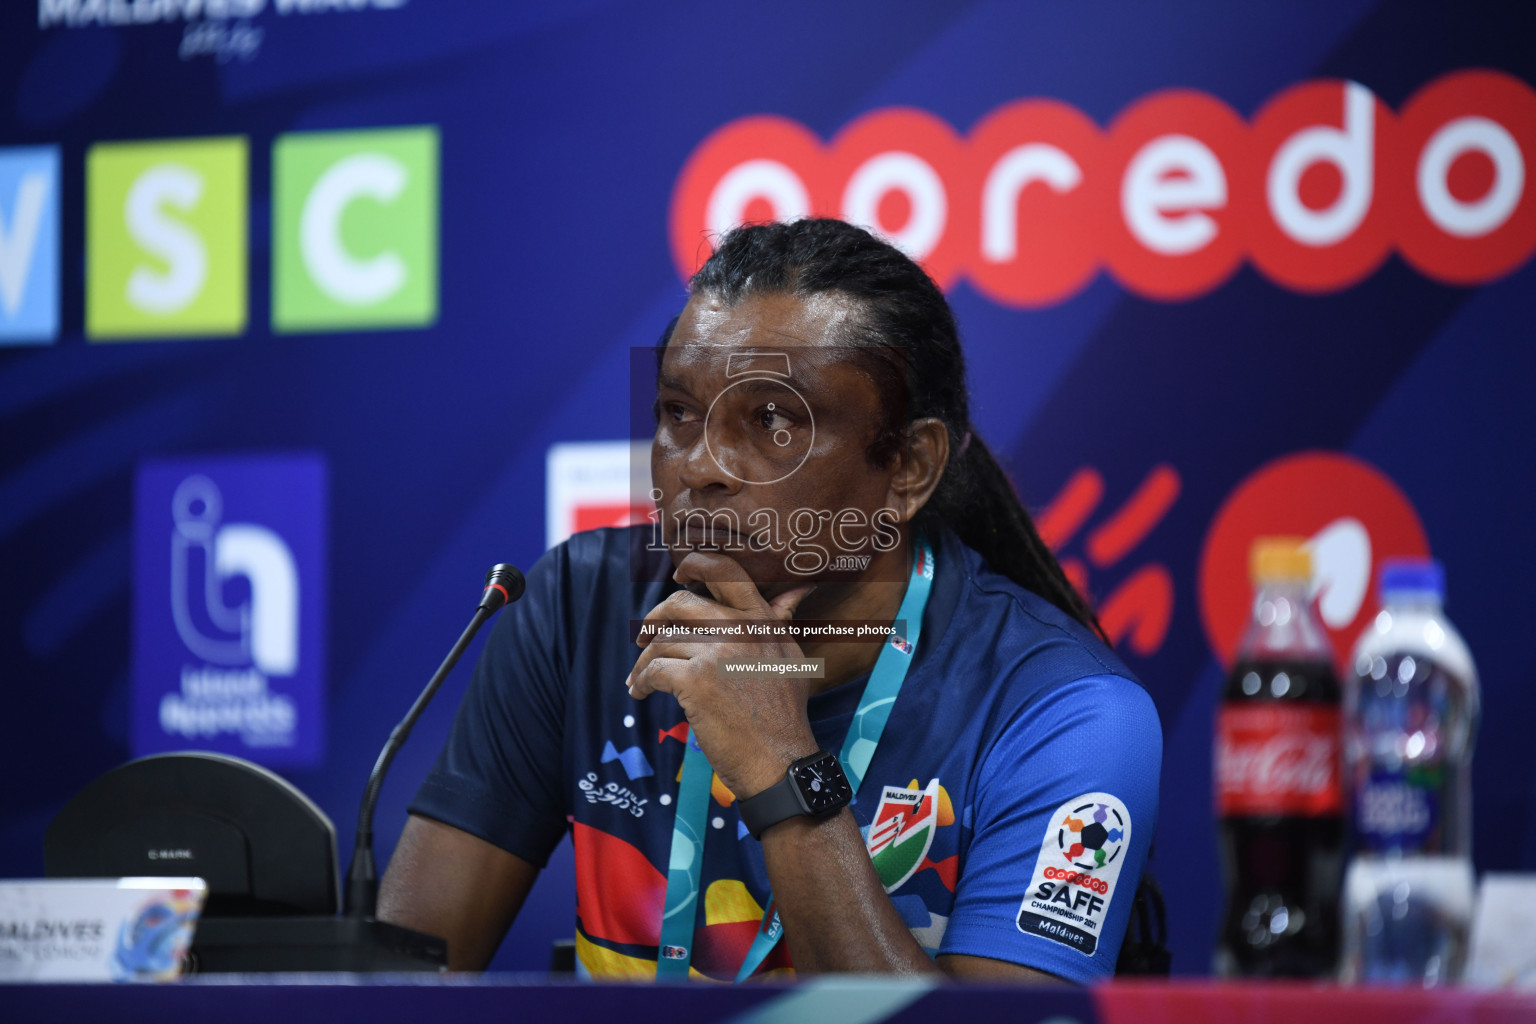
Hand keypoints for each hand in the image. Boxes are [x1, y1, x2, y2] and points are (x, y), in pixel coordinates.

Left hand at [626, 550, 818, 798]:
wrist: (780, 760)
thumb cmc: (785, 714)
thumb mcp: (792, 659)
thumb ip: (781, 622)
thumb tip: (795, 590)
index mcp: (762, 620)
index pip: (725, 569)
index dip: (695, 564)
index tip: (679, 577)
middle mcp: (740, 629)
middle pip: (681, 603)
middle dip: (655, 618)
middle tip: (644, 635)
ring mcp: (717, 653)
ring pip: (663, 641)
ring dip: (643, 661)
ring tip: (639, 679)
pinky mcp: (696, 680)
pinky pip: (655, 670)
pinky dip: (642, 682)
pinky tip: (641, 693)